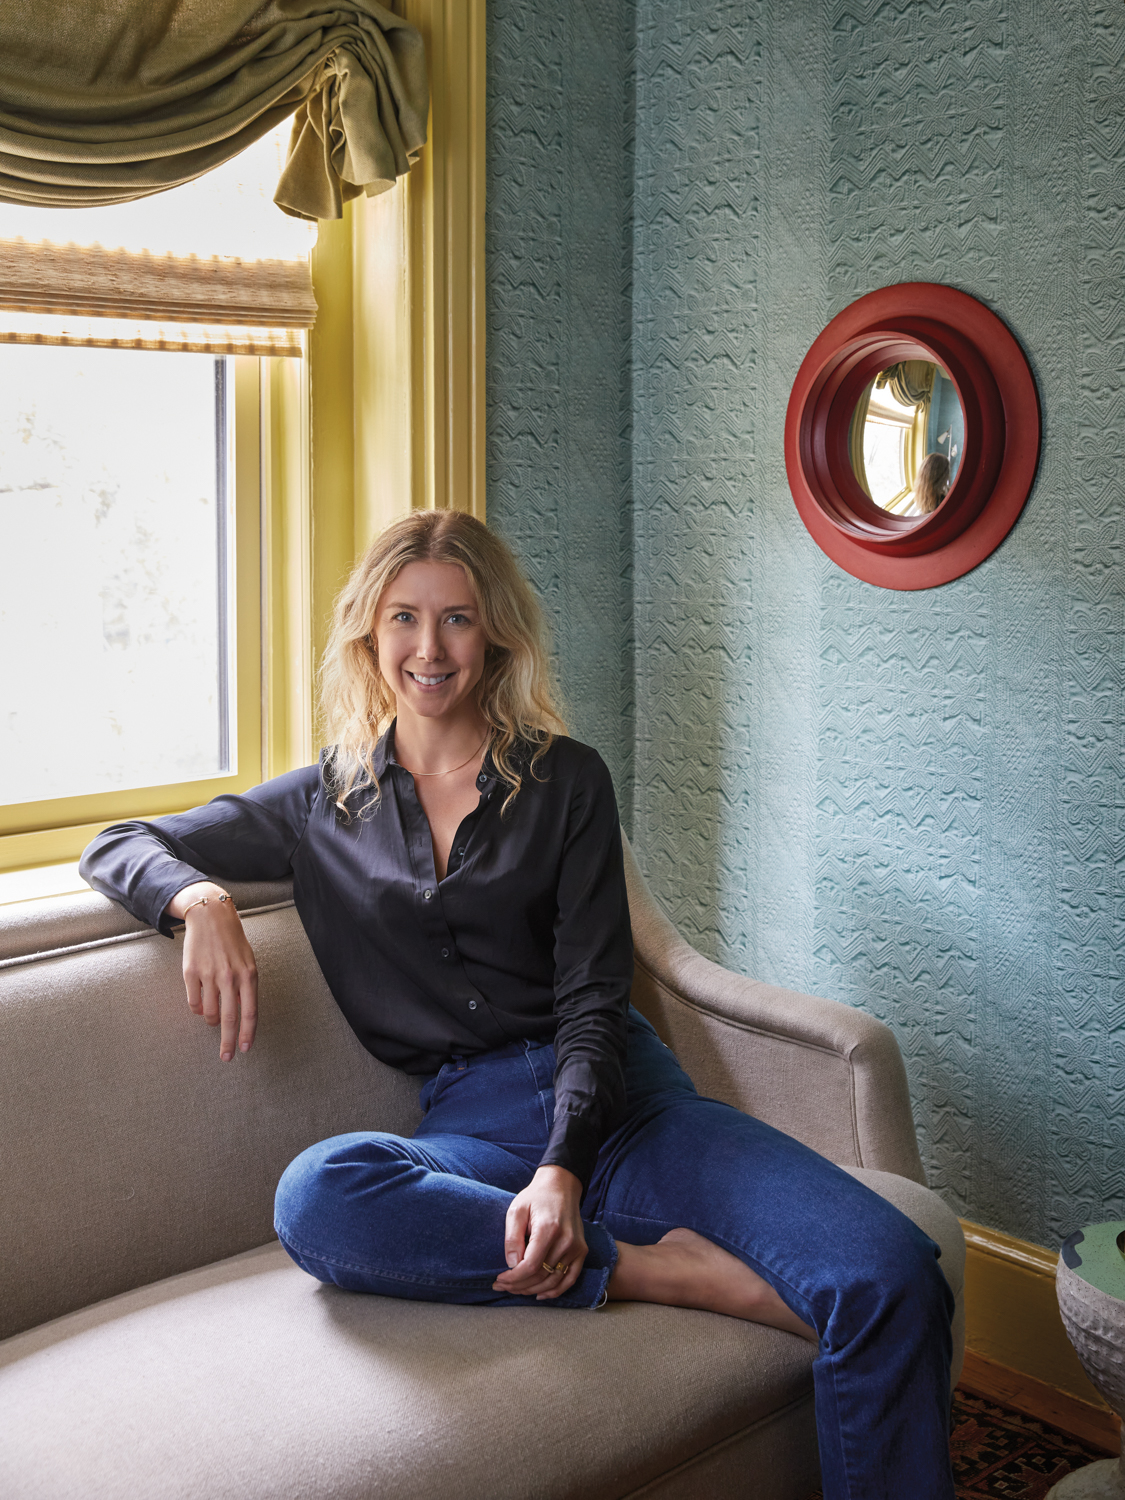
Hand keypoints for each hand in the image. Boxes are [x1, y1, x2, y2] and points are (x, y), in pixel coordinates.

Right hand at [166, 883, 257, 1062]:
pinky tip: (201, 1003)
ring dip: (212, 1020)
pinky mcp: (190, 973)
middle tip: (226, 1057)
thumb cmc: (232, 942)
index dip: (247, 1034)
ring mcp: (209, 975)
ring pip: (209, 1013)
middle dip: (228, 1042)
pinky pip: (193, 1003)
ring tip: (214, 1016)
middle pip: (229, 1019)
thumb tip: (241, 1013)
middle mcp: (229, 977)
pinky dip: (198, 1009)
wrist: (210, 916)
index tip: (244, 1050)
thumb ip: (246, 987)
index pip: (250, 1012)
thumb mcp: (248, 961)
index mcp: (248, 974)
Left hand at [492, 1165, 586, 1300]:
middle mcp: (566, 1241)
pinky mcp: (581, 1250)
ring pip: (553, 1281)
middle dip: (518, 1286)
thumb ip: (512, 1238)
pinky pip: (570, 1279)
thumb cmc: (535, 1197)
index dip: (513, 1278)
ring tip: (516, 1289)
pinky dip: (555, 1291)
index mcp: (548, 1229)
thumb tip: (512, 1265)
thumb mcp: (517, 1210)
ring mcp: (576, 1247)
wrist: (561, 1186)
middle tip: (502, 1286)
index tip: (499, 1280)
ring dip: (532, 1290)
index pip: (531, 1266)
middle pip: (541, 1276)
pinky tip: (539, 1294)